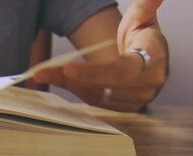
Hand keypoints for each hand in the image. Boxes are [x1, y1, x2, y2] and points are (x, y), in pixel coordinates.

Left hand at [34, 0, 167, 111]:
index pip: (119, 72)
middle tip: (41, 74)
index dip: (93, 73)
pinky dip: (75, 90)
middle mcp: (145, 86)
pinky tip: (59, 79)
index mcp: (151, 62)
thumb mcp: (142, 19)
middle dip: (69, 80)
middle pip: (101, 87)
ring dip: (68, 85)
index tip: (67, 69)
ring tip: (45, 74)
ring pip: (94, 96)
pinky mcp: (124, 109)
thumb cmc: (142, 38)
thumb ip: (145, 8)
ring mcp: (135, 101)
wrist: (149, 59)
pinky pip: (95, 102)